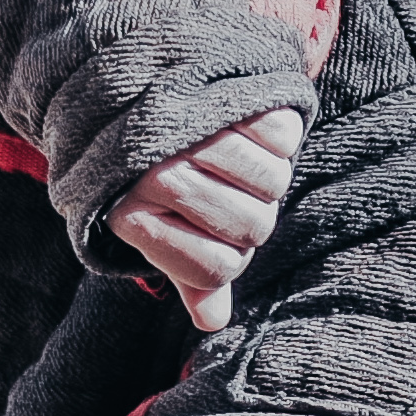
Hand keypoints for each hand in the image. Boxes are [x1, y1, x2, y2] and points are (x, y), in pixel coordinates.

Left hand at [104, 110, 300, 333]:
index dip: (225, 258)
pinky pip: (282, 135)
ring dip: (266, 176)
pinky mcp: (221, 94)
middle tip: (226, 195)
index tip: (207, 237)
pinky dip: (275, 136)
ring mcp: (190, 132)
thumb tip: (212, 320)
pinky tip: (247, 128)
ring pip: (273, 182)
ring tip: (237, 162)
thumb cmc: (163, 181)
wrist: (143, 99)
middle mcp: (156, 174)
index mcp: (133, 213)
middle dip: (248, 217)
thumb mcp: (166, 231)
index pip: (216, 267)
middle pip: (252, 226)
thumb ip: (193, 273)